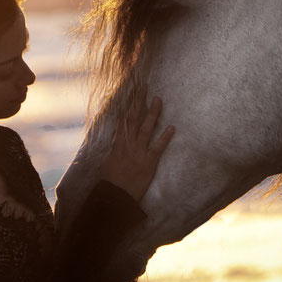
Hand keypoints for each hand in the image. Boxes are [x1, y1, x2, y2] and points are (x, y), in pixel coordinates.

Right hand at [100, 85, 174, 201]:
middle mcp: (127, 144)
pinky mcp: (148, 163)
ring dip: (152, 113)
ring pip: (146, 128)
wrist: (115, 196)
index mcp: (117, 141)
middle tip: (144, 85)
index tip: (132, 89)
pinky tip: (172, 127)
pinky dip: (164, 138)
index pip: (123, 117)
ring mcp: (138, 152)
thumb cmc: (112, 179)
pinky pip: (157, 148)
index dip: (128, 102)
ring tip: (158, 99)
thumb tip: (118, 131)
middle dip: (139, 101)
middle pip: (134, 118)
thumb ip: (116, 143)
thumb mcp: (109, 158)